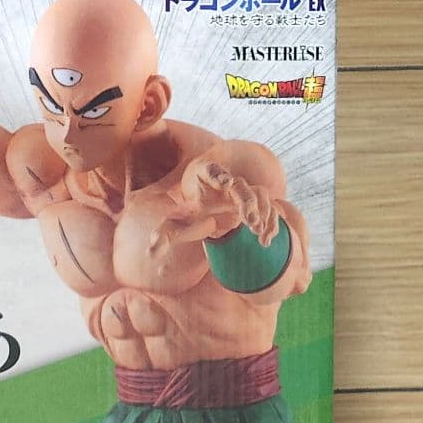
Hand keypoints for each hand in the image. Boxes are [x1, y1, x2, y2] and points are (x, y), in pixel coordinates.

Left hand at [149, 159, 279, 257]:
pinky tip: (266, 240)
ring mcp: (244, 191)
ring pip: (259, 193)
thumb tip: (151, 252)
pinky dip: (271, 221)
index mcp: (204, 179)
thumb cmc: (192, 212)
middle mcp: (227, 182)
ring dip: (261, 211)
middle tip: (248, 219)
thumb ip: (165, 235)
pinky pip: (270, 207)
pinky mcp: (256, 203)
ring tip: (257, 231)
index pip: (210, 170)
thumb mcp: (177, 223)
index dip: (218, 175)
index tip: (226, 182)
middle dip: (246, 199)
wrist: (209, 208)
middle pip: (240, 185)